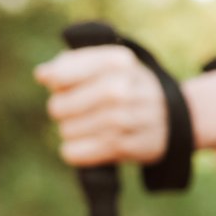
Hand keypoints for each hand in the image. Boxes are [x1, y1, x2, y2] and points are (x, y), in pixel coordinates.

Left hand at [35, 46, 167, 166]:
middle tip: (78, 109)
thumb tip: (42, 75)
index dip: (57, 82)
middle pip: (59, 106)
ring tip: (89, 127)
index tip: (64, 84)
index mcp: (117, 61)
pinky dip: (76, 152)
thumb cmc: (129, 86)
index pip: (60, 76)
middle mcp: (123, 88)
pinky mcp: (129, 147)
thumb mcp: (108, 66)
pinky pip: (78, 153)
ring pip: (68, 131)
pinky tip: (85, 145)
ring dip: (72, 132)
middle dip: (63, 110)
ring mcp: (127, 119)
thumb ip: (71, 65)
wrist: (173, 117)